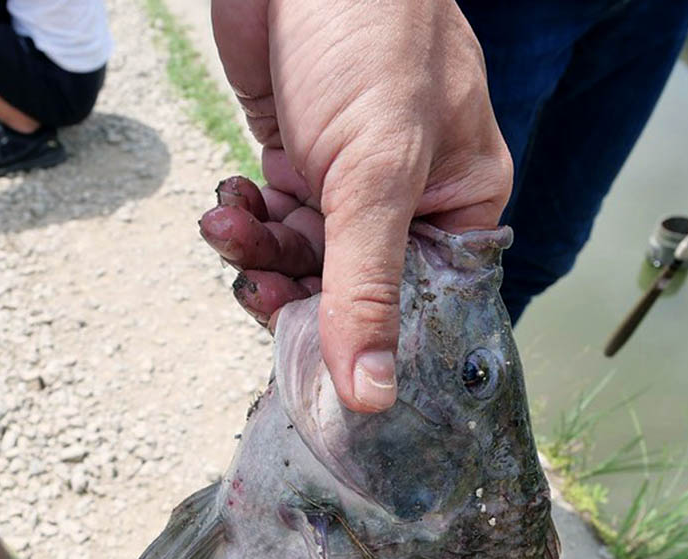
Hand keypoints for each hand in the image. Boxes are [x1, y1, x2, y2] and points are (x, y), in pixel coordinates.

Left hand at [206, 0, 511, 411]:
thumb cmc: (372, 35)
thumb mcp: (376, 176)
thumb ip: (367, 289)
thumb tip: (373, 394)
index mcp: (458, 208)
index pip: (419, 308)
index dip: (371, 343)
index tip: (322, 366)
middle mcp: (407, 204)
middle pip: (352, 292)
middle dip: (296, 292)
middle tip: (257, 285)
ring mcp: (350, 185)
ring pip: (304, 261)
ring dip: (259, 253)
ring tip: (230, 225)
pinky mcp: (300, 162)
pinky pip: (272, 223)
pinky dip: (245, 221)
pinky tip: (229, 202)